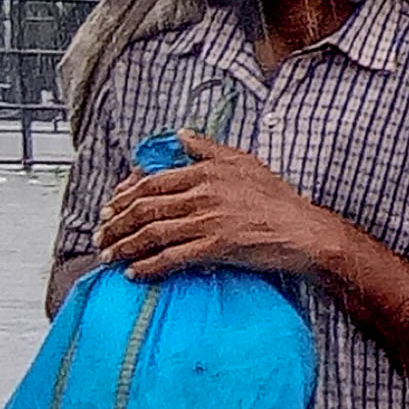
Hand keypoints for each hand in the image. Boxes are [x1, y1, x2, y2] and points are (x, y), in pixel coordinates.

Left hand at [97, 132, 336, 280]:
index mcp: (204, 172)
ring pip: (152, 233)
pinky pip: (172, 257)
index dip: (123, 197)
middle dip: (115, 224)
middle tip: (102, 235)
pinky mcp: (216, 247)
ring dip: (125, 246)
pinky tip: (136, 273)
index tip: (110, 209)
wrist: (306, 232)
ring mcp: (208, 221)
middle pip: (144, 209)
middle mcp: (202, 195)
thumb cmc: (279, 200)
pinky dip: (149, 266)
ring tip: (110, 256)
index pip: (150, 183)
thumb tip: (180, 135)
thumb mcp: (244, 162)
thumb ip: (208, 148)